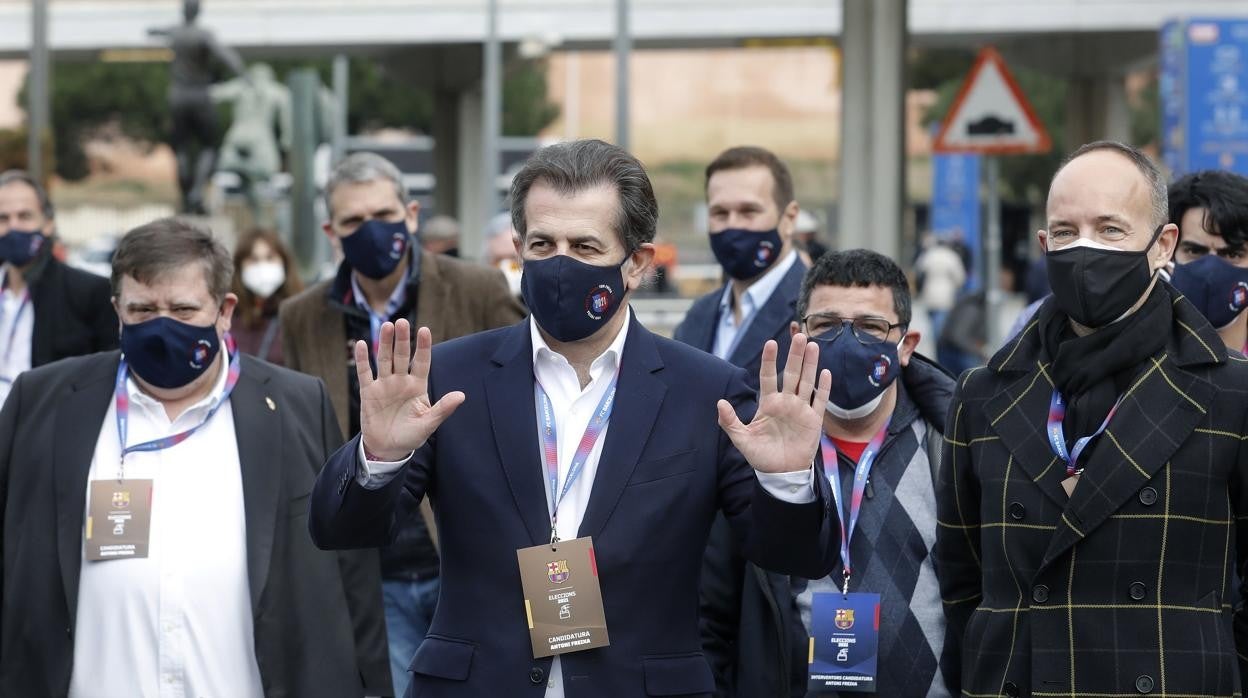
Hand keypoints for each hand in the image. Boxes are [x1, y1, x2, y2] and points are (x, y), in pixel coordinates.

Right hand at [358, 319, 464, 461]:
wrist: (388, 449)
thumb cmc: (411, 436)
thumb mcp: (429, 424)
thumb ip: (443, 409)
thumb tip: (462, 395)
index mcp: (418, 386)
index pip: (421, 362)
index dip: (423, 347)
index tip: (424, 330)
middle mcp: (401, 381)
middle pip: (401, 356)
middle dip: (402, 339)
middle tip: (402, 322)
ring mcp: (384, 384)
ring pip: (384, 359)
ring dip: (384, 343)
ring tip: (386, 326)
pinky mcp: (368, 392)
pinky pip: (365, 373)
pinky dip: (362, 359)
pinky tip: (361, 344)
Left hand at [717, 334, 830, 473]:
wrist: (780, 473)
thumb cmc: (760, 455)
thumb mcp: (741, 439)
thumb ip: (730, 422)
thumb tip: (719, 403)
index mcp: (768, 403)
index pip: (768, 376)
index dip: (769, 360)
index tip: (771, 343)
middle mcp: (785, 402)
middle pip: (791, 374)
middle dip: (795, 355)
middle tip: (800, 336)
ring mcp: (801, 409)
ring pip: (807, 382)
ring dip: (810, 364)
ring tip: (813, 345)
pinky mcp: (813, 420)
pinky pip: (820, 401)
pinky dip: (823, 388)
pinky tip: (825, 372)